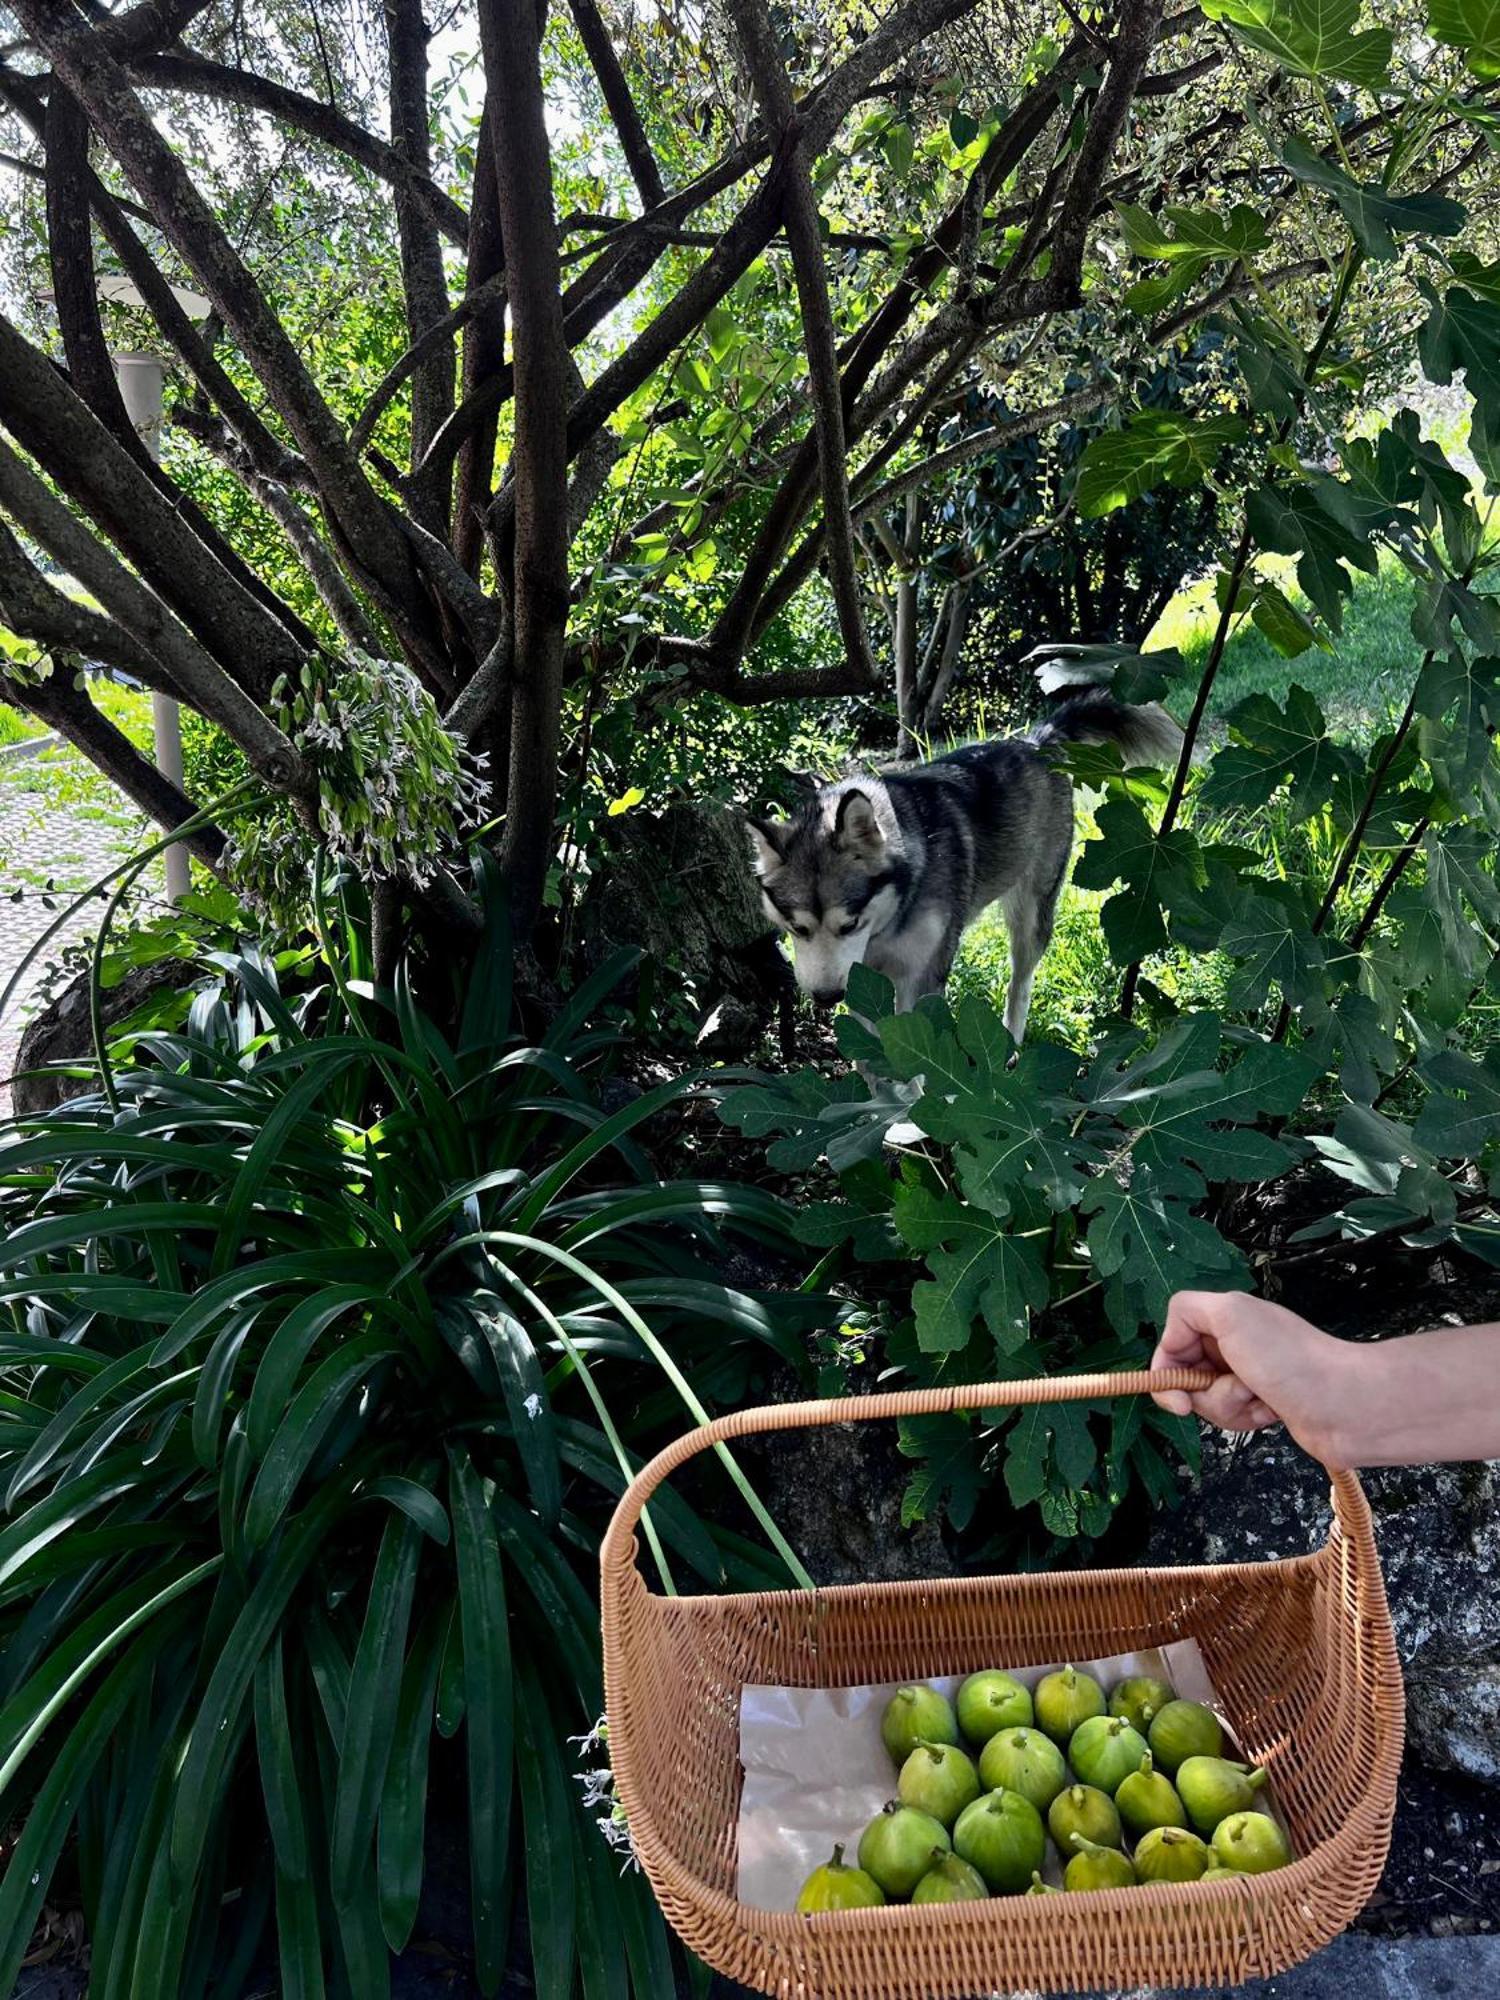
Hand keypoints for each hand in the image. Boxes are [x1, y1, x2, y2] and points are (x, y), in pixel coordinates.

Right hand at [1149, 1290, 1356, 1467]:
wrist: (1343, 1404)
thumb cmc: (1289, 1360)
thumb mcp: (1231, 1314)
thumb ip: (1188, 1310)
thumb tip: (1170, 1339)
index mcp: (1225, 1316)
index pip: (1172, 1341)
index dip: (1167, 1370)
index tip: (1177, 1396)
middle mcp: (1234, 1342)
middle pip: (1187, 1374)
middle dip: (1205, 1391)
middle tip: (1238, 1387)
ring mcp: (1249, 1374)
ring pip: (1208, 1399)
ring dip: (1229, 1405)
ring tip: (1261, 1399)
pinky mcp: (1263, 1403)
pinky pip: (1234, 1415)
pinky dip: (1248, 1417)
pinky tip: (1273, 1412)